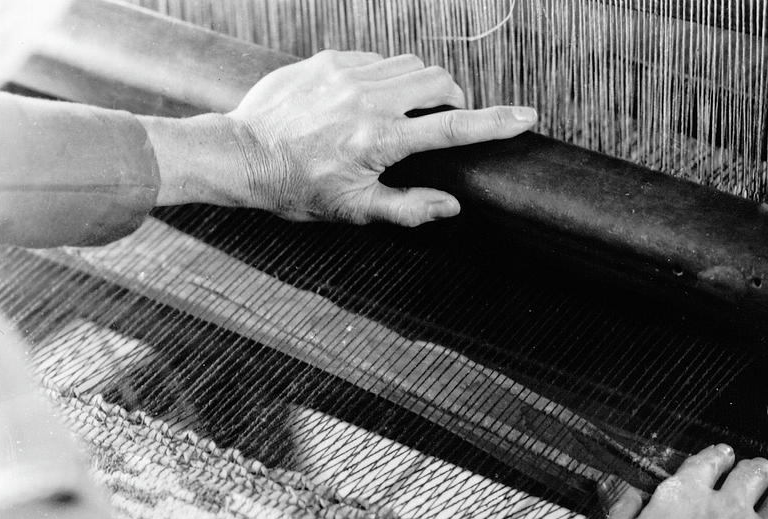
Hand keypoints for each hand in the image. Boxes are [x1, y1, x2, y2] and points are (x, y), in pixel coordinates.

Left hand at [224, 49, 536, 225]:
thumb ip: (408, 209)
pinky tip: (367, 101)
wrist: (242, 155)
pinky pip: (377, 59)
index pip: (452, 127)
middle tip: (438, 122)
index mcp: (380, 140)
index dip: (495, 122)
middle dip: (451, 99)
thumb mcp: (354, 210)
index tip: (526, 117)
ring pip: (410, 64)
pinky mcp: (328, 59)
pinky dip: (386, 77)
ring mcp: (347, 73)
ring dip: (420, 85)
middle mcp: (368, 99)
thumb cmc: (298, 188)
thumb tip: (451, 207)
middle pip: (438, 82)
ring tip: (402, 113)